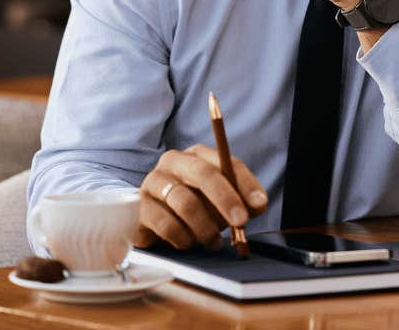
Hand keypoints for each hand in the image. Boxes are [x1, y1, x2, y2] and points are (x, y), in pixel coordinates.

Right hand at [135, 145, 267, 249]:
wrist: (152, 221)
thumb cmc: (194, 208)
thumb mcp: (220, 203)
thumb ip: (242, 202)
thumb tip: (257, 205)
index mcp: (197, 155)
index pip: (225, 161)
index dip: (245, 183)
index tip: (259, 204)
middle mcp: (173, 162)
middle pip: (203, 174)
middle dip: (226, 199)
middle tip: (240, 222)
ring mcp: (153, 182)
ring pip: (185, 202)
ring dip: (205, 227)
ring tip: (213, 242)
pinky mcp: (139, 207)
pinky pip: (166, 224)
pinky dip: (183, 238)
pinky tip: (188, 243)